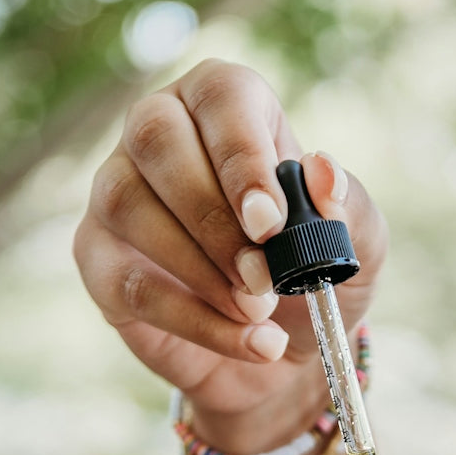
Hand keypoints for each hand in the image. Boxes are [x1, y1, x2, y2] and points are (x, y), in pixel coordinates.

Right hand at [73, 61, 385, 429]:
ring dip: (202, 271)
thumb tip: (322, 171)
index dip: (243, 158)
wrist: (283, 356)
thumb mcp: (357, 245)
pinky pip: (130, 282)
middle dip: (215, 220)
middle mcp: (159, 133)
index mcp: (225, 106)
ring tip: (258, 313)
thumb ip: (348, 205)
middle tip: (264, 280)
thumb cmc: (313, 276)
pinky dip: (194, 321)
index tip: (271, 224)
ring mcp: (117, 193)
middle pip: (156, 139)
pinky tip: (246, 341)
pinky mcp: (98, 260)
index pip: (221, 98)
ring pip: (130, 206)